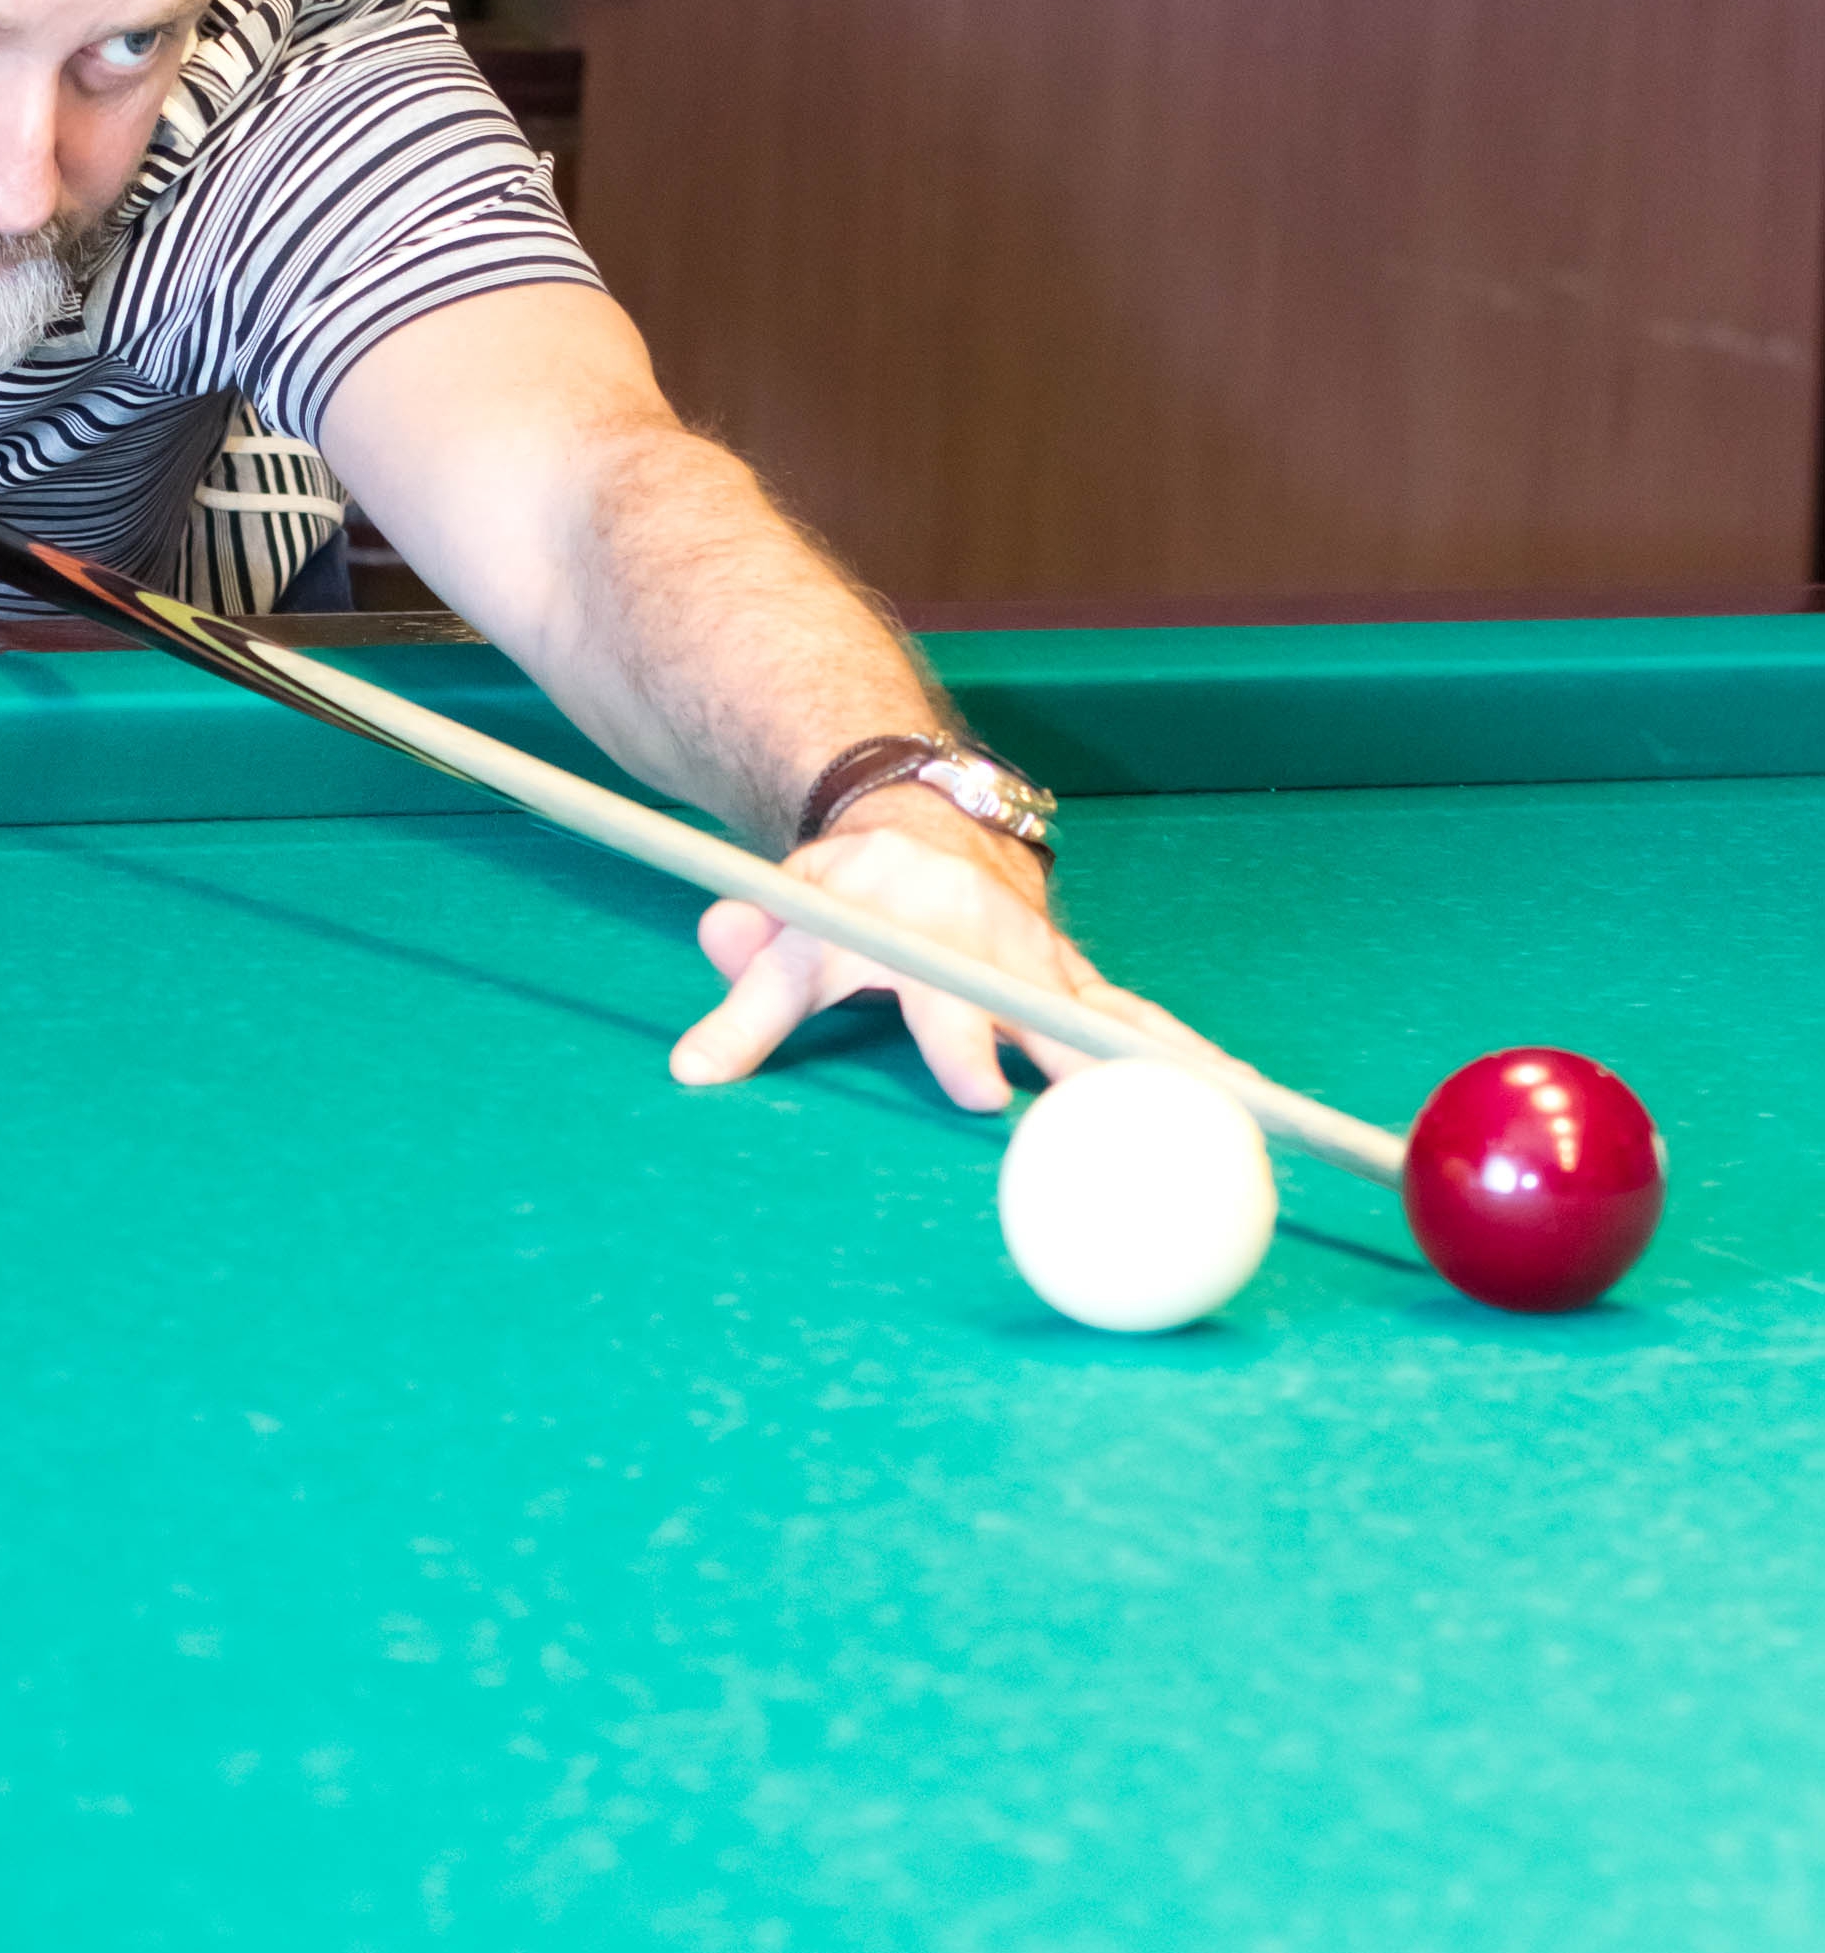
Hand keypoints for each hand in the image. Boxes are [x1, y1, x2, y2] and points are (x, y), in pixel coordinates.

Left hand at [668, 792, 1218, 1108]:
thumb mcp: (787, 939)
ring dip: (1191, 1069)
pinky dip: (1203, 1060)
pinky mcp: (1082, 988)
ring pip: (1128, 1023)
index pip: (946, 1000)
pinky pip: (1149, 1027)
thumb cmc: (842, 899)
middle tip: (1158, 1127)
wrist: (913, 825)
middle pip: (1058, 1019)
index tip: (980, 1095)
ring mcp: (1052, 971)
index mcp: (924, 941)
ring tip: (1259, 1119)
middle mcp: (1001, 955)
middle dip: (1106, 1074)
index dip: (961, 1044)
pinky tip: (1259, 1101)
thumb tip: (694, 1069)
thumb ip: (750, 1004)